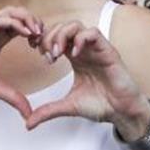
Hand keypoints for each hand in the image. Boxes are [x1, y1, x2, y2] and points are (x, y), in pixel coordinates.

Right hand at [0, 6, 41, 119]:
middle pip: (18, 13)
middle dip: (34, 20)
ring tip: (36, 32)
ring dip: (26, 18)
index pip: (20, 26)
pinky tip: (25, 34)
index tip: (42, 46)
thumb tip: (29, 115)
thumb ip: (15, 98)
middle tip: (43, 36)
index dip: (35, 31)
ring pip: (10, 12)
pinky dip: (15, 23)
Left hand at [25, 20, 149, 136]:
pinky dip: (80, 39)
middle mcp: (84, 50)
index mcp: (75, 58)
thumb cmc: (100, 105)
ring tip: (57, 53)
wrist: (121, 111)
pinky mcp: (108, 51)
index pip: (55, 37)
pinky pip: (93, 33)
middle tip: (47, 55)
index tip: (34, 51)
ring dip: (62, 35)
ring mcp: (96, 49)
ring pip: (76, 25)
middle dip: (49, 37)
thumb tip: (28, 124)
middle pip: (62, 27)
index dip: (42, 39)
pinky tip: (73, 55)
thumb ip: (47, 111)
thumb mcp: (67, 106)